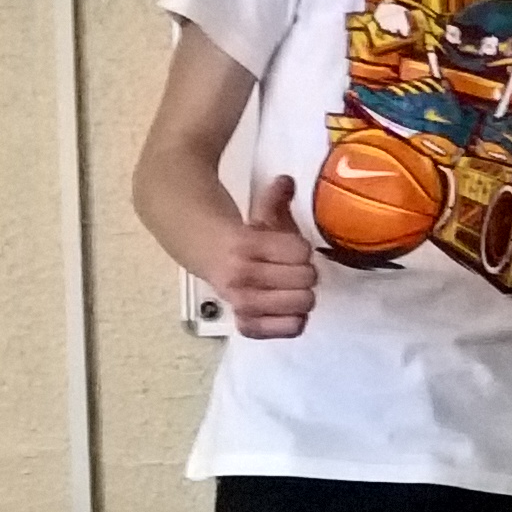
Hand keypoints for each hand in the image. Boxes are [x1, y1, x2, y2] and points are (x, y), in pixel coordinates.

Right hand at [213, 176, 317, 338]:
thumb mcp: (258, 216)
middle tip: (295, 270)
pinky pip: (282, 330)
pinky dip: (291, 323)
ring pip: (299, 305)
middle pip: (305, 279)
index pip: (300, 252)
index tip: (294, 249)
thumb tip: (287, 181)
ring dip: (302, 296)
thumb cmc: (241, 237)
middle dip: (305, 272)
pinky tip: (290, 312)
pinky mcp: (244, 322)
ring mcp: (242, 301)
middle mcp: (242, 275)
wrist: (206, 253)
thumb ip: (275, 199)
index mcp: (247, 245)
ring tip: (293, 289)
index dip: (302, 250)